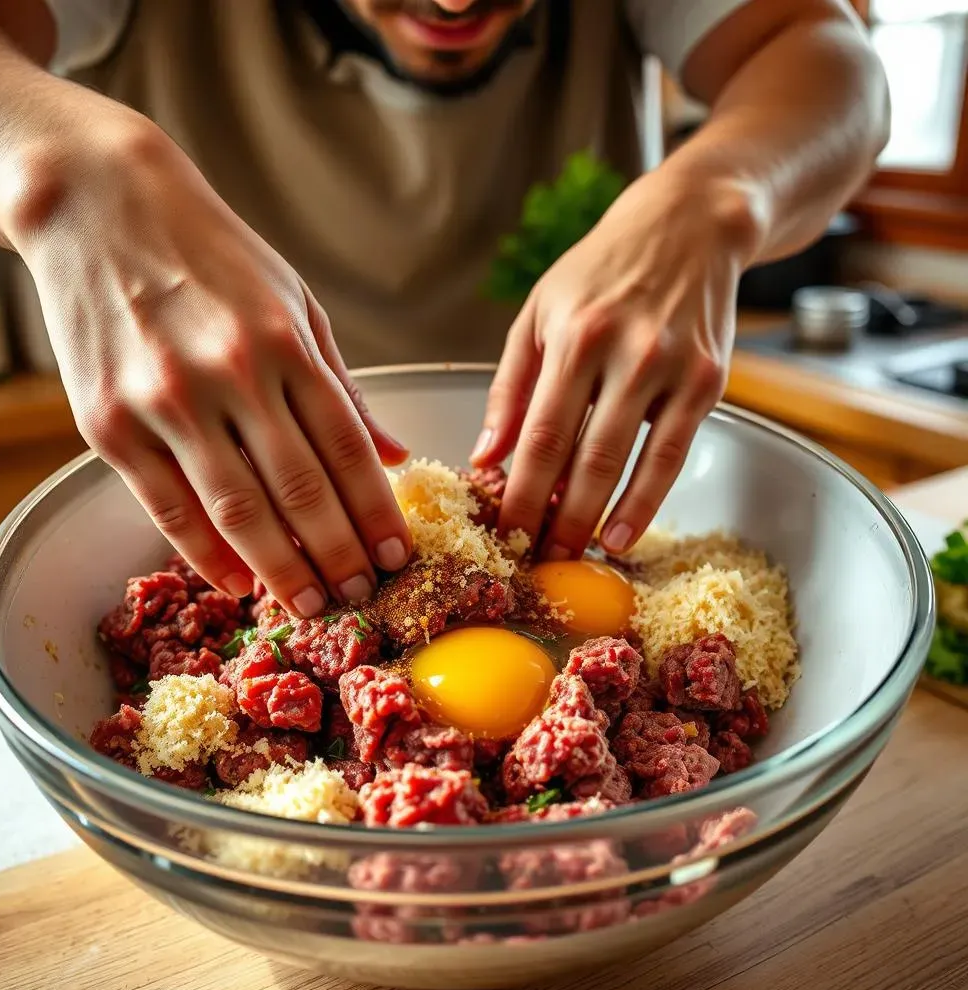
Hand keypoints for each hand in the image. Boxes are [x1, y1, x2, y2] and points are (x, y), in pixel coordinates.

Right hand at [11, 102, 410, 615]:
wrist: (97, 204)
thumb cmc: (213, 256)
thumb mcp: (295, 303)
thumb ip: (341, 386)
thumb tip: (392, 455)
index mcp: (284, 342)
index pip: (345, 449)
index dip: (376, 512)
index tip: (397, 556)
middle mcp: (229, 374)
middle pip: (299, 490)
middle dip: (338, 554)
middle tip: (361, 596)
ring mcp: (164, 401)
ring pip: (236, 510)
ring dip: (280, 569)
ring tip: (312, 606)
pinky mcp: (107, 424)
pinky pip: (167, 508)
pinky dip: (206, 555)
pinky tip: (238, 583)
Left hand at [472, 170, 759, 557]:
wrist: (689, 227)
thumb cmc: (602, 272)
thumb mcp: (540, 313)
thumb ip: (510, 387)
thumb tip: (485, 456)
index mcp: (574, 335)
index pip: (540, 434)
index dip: (520, 492)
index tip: (503, 531)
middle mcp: (625, 353)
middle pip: (582, 458)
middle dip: (554, 519)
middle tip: (533, 558)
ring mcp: (671, 369)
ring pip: (627, 463)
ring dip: (595, 520)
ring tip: (572, 556)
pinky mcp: (707, 381)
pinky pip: (672, 455)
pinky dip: (645, 502)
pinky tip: (622, 534)